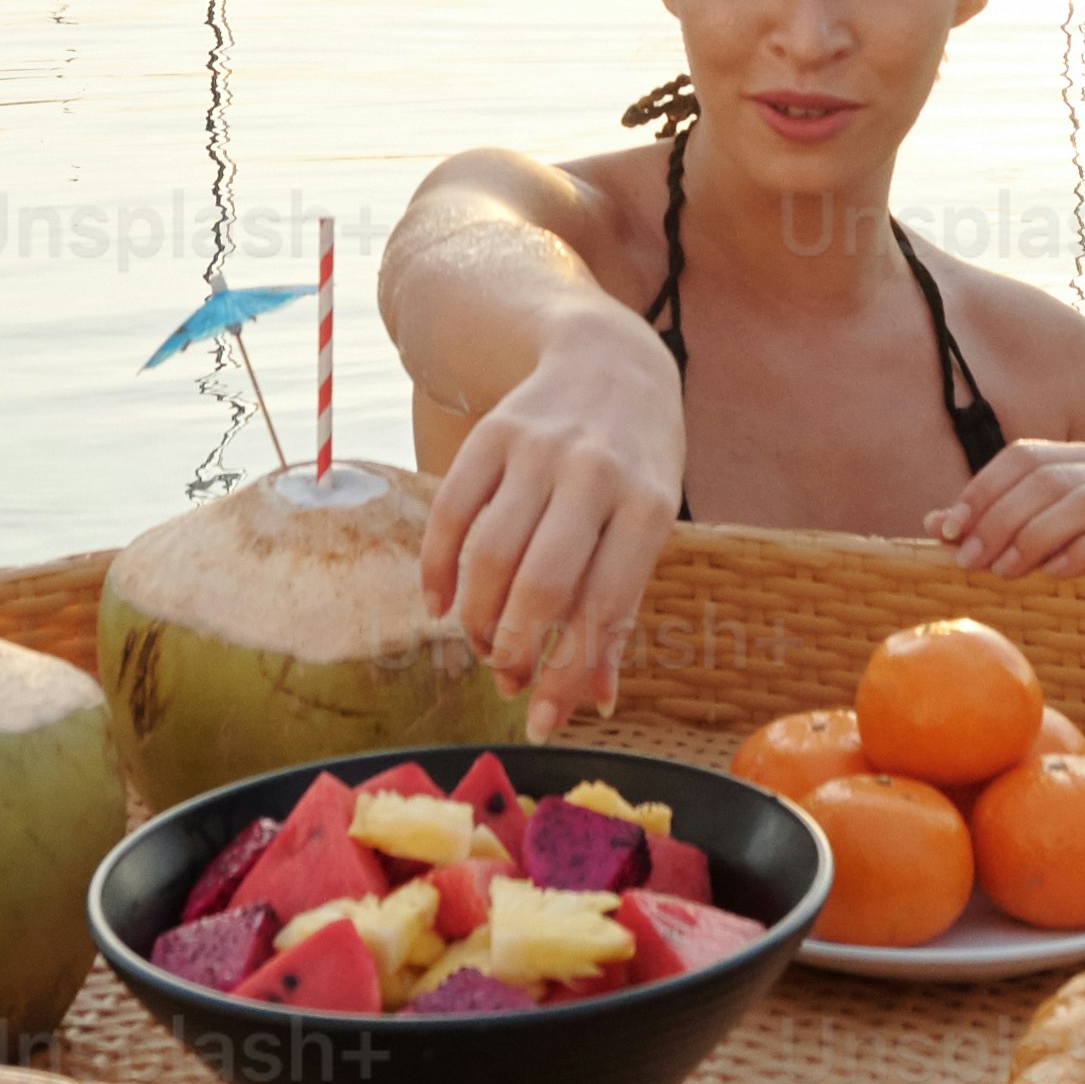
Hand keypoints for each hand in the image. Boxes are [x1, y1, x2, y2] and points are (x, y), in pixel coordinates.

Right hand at [427, 302, 688, 717]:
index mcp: (647, 507)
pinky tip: (438, 605)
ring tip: (483, 645)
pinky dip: (436, 568)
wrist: (609, 361)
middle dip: (516, 649)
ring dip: (478, 617)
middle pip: (540, 583)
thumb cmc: (637, 465)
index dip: (567, 673)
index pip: (603, 606)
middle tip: (507, 679)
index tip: (542, 722)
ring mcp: (538, 450)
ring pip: (490, 553)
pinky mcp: (491, 434)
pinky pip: (450, 511)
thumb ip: (619, 611)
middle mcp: (593, 474)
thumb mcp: (648, 527)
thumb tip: (595, 702)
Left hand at [933, 436, 1084, 581]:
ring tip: (1005, 571)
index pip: (1023, 456)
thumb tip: (934, 522)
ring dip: (1035, 537)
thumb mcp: (1022, 543)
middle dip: (1000, 519)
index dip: (982, 489)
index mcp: (1076, 459)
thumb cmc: (1069, 567)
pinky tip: (1052, 574)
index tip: (950, 530)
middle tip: (970, 560)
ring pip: (1083, 501)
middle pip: (1048, 478)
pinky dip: (1080, 553)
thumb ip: (984, 528)